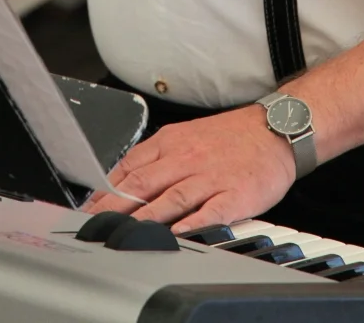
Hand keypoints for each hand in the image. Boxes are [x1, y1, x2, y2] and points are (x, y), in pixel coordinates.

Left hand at [84, 104, 295, 232]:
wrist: (276, 128)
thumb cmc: (230, 137)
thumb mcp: (186, 135)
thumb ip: (156, 156)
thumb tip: (120, 179)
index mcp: (172, 141)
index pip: (130, 166)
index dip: (105, 190)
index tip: (87, 209)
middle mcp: (187, 158)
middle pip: (144, 183)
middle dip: (115, 207)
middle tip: (95, 225)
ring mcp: (210, 177)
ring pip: (171, 198)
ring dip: (145, 217)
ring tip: (124, 234)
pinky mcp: (234, 194)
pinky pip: (210, 211)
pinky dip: (192, 223)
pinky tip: (177, 234)